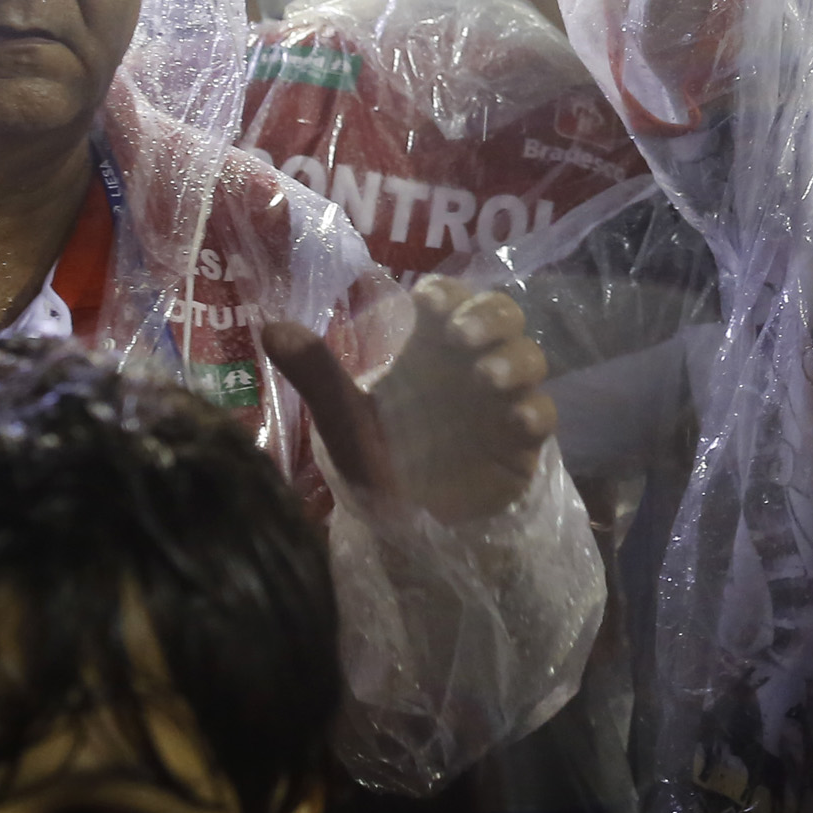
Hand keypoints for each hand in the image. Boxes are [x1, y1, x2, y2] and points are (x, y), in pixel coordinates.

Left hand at [269, 283, 557, 525]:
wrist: (404, 519)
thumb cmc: (377, 457)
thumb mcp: (343, 419)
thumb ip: (317, 374)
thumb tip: (269, 328)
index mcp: (429, 346)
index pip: (449, 298)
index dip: (446, 293)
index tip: (426, 301)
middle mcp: (470, 363)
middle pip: (502, 314)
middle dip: (489, 316)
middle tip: (463, 335)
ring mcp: (501, 399)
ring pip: (530, 358)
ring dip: (513, 359)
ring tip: (487, 378)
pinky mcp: (521, 439)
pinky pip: (543, 415)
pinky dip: (534, 412)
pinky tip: (515, 421)